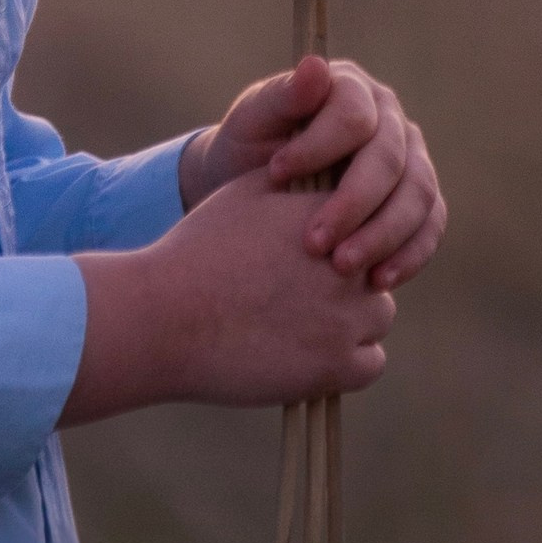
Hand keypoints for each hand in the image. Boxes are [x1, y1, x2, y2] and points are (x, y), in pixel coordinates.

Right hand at [63, 174, 393, 424]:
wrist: (165, 316)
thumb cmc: (197, 253)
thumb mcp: (241, 195)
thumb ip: (291, 182)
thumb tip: (319, 176)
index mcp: (328, 217)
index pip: (366, 226)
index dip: (342, 243)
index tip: (311, 259)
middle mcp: (346, 264)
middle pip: (376, 271)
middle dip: (348, 283)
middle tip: (305, 295)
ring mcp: (344, 317)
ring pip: (377, 317)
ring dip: (351, 322)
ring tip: (307, 325)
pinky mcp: (334, 366)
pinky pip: (370, 363)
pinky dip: (347, 363)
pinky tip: (311, 355)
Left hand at [179, 52, 445, 287]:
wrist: (258, 191)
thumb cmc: (252, 147)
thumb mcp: (252, 121)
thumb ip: (281, 96)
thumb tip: (315, 66)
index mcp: (351, 88)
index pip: (353, 114)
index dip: (318, 146)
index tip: (274, 175)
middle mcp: (390, 118)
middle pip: (389, 160)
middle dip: (352, 204)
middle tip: (313, 243)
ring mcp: (412, 158)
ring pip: (418, 195)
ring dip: (383, 235)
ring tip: (342, 267)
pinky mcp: (421, 200)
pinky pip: (430, 226)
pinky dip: (410, 255)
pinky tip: (378, 281)